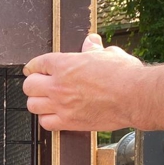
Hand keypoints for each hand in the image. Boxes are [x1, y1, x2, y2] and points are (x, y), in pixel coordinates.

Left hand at [22, 33, 145, 131]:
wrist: (135, 96)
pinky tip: (54, 116)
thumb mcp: (109, 54)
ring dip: (37, 102)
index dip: (33, 66)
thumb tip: (91, 41)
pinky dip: (47, 120)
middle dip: (33, 84)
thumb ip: (94, 49)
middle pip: (29, 86)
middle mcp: (58, 85)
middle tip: (39, 85)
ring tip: (45, 101)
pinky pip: (46, 123)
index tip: (33, 69)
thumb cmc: (125, 74)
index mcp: (65, 65)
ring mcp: (62, 105)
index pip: (37, 64)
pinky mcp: (69, 122)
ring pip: (33, 105)